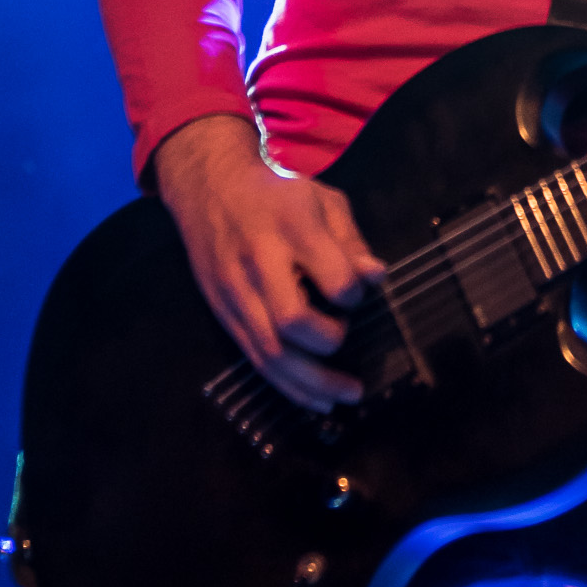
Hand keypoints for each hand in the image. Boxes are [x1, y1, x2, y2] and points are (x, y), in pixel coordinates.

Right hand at [153, 115, 382, 409]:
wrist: (210, 186)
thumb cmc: (277, 192)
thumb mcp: (323, 200)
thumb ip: (351, 241)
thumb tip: (376, 278)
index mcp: (291, 226)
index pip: (331, 276)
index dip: (352, 294)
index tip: (356, 293)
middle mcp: (259, 261)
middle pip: (291, 320)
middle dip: (328, 340)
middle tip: (345, 335)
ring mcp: (235, 291)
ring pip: (270, 350)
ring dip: (312, 382)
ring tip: (346, 395)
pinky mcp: (222, 312)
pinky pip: (255, 358)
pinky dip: (287, 385)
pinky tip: (315, 399)